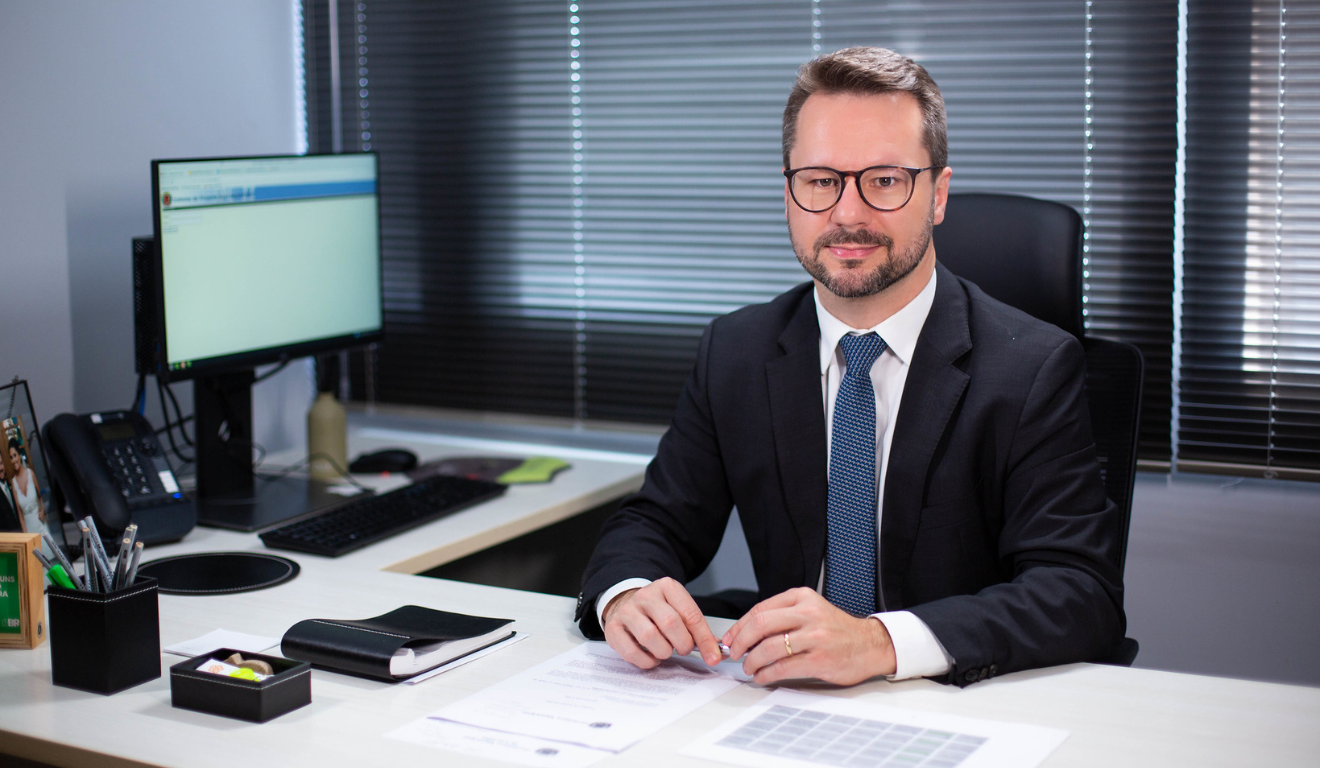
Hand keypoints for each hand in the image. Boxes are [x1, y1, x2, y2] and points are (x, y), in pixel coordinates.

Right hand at [601, 577, 722, 667]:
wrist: (626, 603)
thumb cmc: (658, 611)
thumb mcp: (679, 610)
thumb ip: (698, 630)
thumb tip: (718, 653)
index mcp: (667, 587)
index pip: (691, 614)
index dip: (704, 639)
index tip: (713, 657)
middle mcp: (646, 595)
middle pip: (670, 623)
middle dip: (683, 644)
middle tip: (683, 649)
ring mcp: (627, 611)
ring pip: (650, 637)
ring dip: (663, 652)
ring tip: (665, 651)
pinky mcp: (613, 628)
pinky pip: (631, 651)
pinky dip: (646, 660)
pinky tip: (651, 657)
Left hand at [722, 587, 895, 685]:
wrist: (871, 644)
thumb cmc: (837, 630)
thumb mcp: (812, 610)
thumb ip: (784, 616)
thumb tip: (747, 633)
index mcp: (803, 598)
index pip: (761, 609)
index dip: (739, 626)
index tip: (730, 638)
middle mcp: (809, 614)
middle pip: (761, 625)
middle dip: (741, 642)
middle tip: (735, 653)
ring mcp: (815, 637)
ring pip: (769, 647)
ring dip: (752, 661)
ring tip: (749, 668)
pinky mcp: (820, 660)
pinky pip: (783, 667)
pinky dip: (766, 674)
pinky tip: (762, 676)